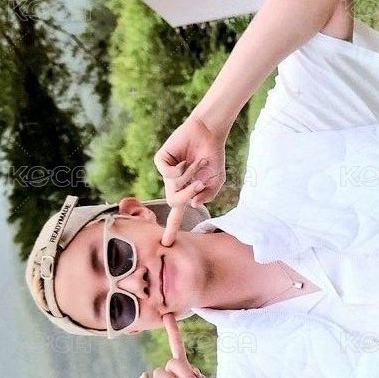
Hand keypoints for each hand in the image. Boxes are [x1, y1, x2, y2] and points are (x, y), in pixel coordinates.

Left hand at [154, 114, 226, 242]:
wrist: (209, 134)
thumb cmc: (213, 156)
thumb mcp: (217, 181)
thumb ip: (208, 195)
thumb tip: (194, 204)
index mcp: (185, 191)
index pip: (177, 213)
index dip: (172, 228)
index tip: (167, 243)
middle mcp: (173, 183)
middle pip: (175, 201)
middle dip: (189, 193)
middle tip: (199, 183)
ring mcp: (166, 172)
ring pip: (173, 186)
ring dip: (190, 177)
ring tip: (198, 163)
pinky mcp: (161, 160)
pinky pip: (166, 172)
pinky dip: (179, 168)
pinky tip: (185, 158)